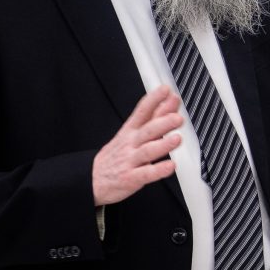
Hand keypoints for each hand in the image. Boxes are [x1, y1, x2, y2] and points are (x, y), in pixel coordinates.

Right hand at [92, 86, 183, 205]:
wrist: (92, 179)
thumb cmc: (116, 154)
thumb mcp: (131, 132)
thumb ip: (154, 116)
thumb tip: (171, 100)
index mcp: (130, 130)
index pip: (142, 111)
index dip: (154, 99)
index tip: (166, 90)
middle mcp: (131, 144)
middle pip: (147, 131)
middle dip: (163, 123)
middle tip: (178, 118)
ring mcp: (130, 161)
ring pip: (147, 151)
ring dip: (163, 145)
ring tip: (177, 139)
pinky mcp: (131, 179)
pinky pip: (145, 174)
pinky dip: (158, 170)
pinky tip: (170, 166)